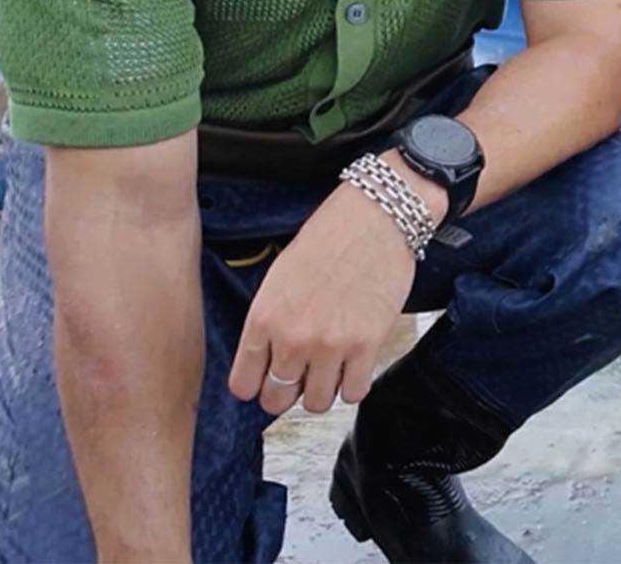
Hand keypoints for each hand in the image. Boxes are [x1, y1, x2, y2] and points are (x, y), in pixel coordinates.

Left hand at [226, 175, 425, 415]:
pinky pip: (354, 392)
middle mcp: (293, 338)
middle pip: (276, 400)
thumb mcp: (280, 275)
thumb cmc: (330, 236)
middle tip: (299, 378)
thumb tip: (271, 353)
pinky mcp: (367, 345)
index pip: (243, 383)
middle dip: (285, 393)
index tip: (265, 380)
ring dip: (322, 391)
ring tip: (329, 371)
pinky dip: (353, 386)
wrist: (376, 217)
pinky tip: (354, 367)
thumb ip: (271, 319)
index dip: (255, 386)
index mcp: (264, 318)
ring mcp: (331, 345)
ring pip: (316, 403)